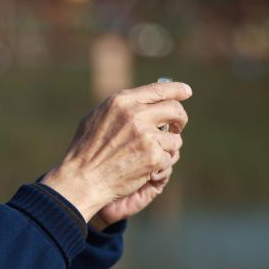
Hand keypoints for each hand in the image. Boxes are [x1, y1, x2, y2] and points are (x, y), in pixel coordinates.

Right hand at [40, 81, 190, 221]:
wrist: (82, 179)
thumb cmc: (85, 151)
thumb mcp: (96, 118)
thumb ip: (121, 107)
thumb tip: (142, 100)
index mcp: (122, 101)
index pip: (159, 89)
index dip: (177, 90)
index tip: (186, 92)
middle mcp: (135, 115)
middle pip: (175, 110)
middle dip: (180, 119)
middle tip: (177, 128)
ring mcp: (146, 136)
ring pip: (175, 139)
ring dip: (167, 148)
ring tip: (150, 155)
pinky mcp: (153, 157)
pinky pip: (169, 157)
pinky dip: (160, 165)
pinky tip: (145, 169)